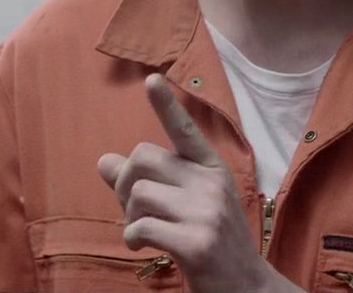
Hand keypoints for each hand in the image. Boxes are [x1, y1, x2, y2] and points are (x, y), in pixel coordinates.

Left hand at [97, 74, 288, 292]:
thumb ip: (149, 182)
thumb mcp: (187, 207)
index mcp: (212, 170)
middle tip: (133, 209)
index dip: (167, 106)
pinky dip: (132, 238)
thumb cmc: (212, 244)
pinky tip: (142, 247)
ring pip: (139, 193)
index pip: (185, 131)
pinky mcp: (197, 243)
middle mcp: (212, 185)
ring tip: (143, 232)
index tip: (152, 80)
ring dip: (128, 216)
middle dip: (125, 183)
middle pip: (143, 158)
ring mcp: (207, 213)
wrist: (248, 290)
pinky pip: (141, 226)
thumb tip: (104, 161)